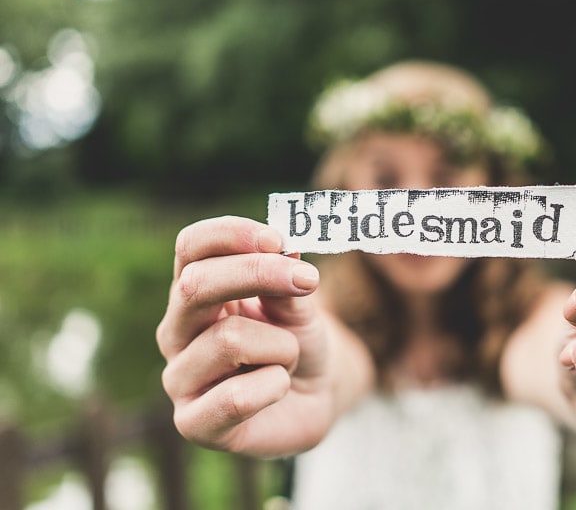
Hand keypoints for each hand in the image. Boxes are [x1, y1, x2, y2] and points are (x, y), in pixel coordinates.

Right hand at [156, 216, 333, 456]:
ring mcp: (179, 378)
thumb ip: (285, 280)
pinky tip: (277, 389)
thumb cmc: (298, 341)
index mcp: (196, 291)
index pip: (191, 246)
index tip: (278, 240)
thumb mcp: (299, 304)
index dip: (231, 234)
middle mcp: (177, 330)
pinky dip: (274, 386)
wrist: (316, 395)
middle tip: (308, 279)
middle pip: (195, 285)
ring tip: (287, 359)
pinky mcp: (193, 423)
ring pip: (229, 340)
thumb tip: (282, 250)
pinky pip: (234, 397)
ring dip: (281, 346)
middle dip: (257, 275)